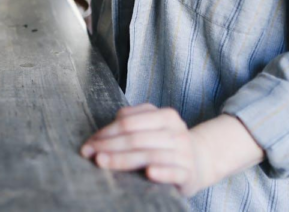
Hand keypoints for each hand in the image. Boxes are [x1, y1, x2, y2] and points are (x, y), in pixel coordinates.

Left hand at [80, 104, 212, 195]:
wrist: (199, 161)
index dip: (106, 132)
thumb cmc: (164, 142)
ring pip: (149, 155)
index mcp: (165, 115)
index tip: (89, 142)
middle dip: (108, 146)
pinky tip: (148, 173)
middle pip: (135, 138)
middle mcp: (176, 132)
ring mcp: (184, 152)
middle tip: (89, 153)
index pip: (129, 122)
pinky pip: (174, 172)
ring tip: (101, 162)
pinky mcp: (189, 173)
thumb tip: (101, 133)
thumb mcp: (151, 125)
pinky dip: (161, 172)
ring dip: (122, 160)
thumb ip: (129, 122)